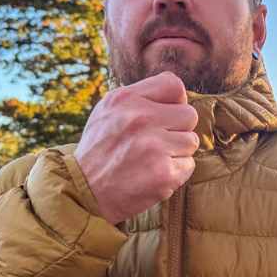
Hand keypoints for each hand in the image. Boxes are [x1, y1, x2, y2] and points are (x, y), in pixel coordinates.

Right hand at [73, 72, 198, 224]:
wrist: (85, 191)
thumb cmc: (101, 147)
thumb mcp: (108, 109)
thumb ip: (141, 93)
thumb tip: (175, 85)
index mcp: (126, 100)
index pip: (174, 86)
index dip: (176, 101)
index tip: (166, 115)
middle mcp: (140, 121)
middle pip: (189, 115)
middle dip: (178, 128)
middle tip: (158, 141)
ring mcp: (154, 149)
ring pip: (191, 142)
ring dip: (177, 152)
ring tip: (153, 158)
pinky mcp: (163, 175)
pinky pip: (189, 165)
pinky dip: (176, 172)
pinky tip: (153, 174)